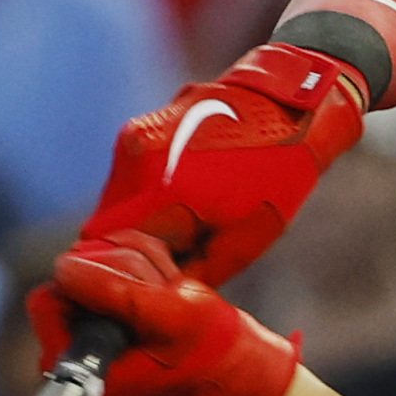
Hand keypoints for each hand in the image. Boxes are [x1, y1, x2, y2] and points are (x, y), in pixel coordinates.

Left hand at [29, 232, 299, 395]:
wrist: (225, 359)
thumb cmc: (200, 350)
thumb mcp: (164, 317)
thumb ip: (115, 293)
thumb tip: (64, 266)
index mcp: (75, 358)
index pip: (47, 298)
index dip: (86, 284)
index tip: (128, 297)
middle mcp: (71, 337)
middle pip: (73, 269)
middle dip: (122, 271)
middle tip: (158, 297)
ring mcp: (87, 314)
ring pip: (95, 254)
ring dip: (139, 264)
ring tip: (166, 294)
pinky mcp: (106, 293)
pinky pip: (112, 249)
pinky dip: (144, 257)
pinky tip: (165, 285)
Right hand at [81, 45, 368, 286]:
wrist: (291, 104)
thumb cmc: (278, 173)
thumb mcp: (244, 240)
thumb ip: (194, 270)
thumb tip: (160, 292)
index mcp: (160, 189)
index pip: (104, 247)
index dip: (121, 270)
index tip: (145, 282)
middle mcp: (136, 158)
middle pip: (106, 224)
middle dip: (129, 248)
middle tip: (170, 257)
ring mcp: (135, 136)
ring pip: (116, 200)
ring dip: (139, 220)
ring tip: (185, 222)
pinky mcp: (140, 127)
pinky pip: (129, 177)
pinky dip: (146, 195)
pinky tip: (185, 193)